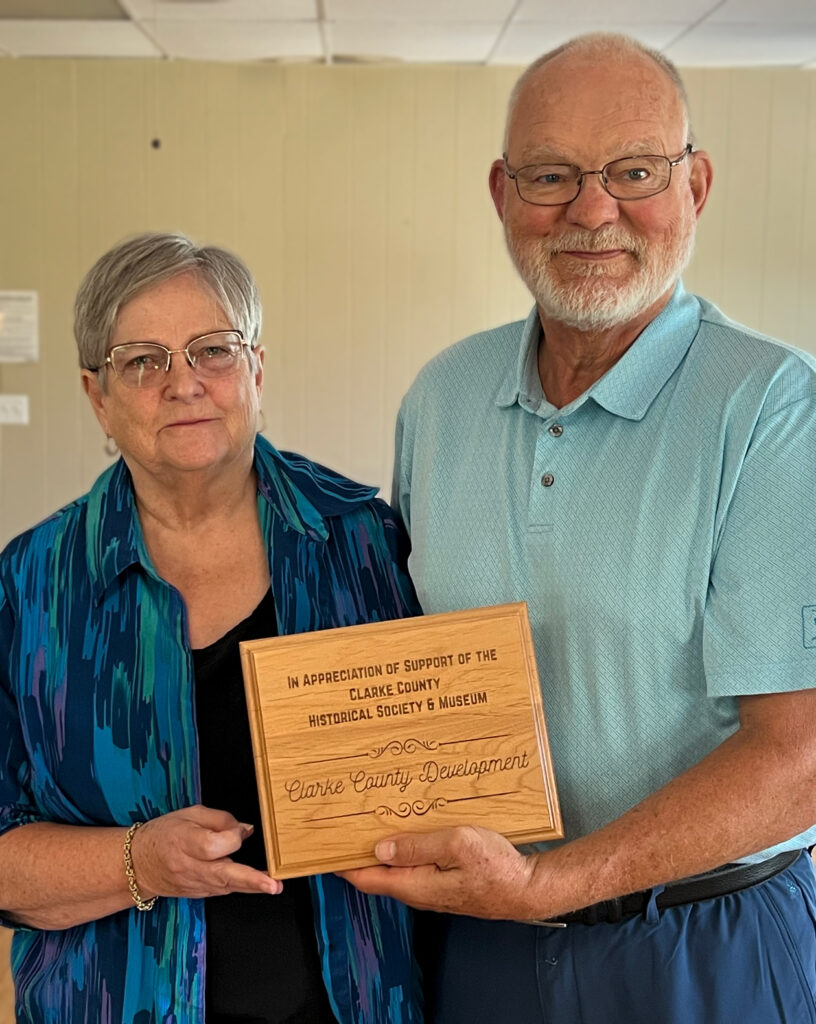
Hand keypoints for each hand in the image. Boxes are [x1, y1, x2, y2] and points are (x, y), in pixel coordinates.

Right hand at [131, 805, 280, 899]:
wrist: (138, 864)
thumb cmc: (164, 834)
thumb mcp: (190, 814)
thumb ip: (220, 819)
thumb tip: (245, 829)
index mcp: (185, 842)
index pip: (215, 845)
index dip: (233, 836)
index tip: (240, 830)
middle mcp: (189, 867)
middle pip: (223, 874)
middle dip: (251, 880)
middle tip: (273, 884)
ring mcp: (193, 884)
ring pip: (226, 886)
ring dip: (251, 887)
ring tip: (273, 886)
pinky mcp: (198, 894)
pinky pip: (222, 890)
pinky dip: (240, 887)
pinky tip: (256, 885)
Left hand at [339, 825, 535, 919]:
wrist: (527, 888)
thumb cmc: (497, 868)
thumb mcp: (456, 845)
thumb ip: (418, 846)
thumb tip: (381, 849)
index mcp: (416, 884)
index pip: (366, 878)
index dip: (342, 864)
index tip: (325, 847)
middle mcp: (418, 890)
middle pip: (377, 873)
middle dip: (358, 851)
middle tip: (344, 825)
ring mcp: (431, 888)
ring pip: (396, 868)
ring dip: (381, 848)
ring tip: (368, 821)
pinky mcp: (443, 882)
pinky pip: (414, 865)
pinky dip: (403, 849)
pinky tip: (405, 830)